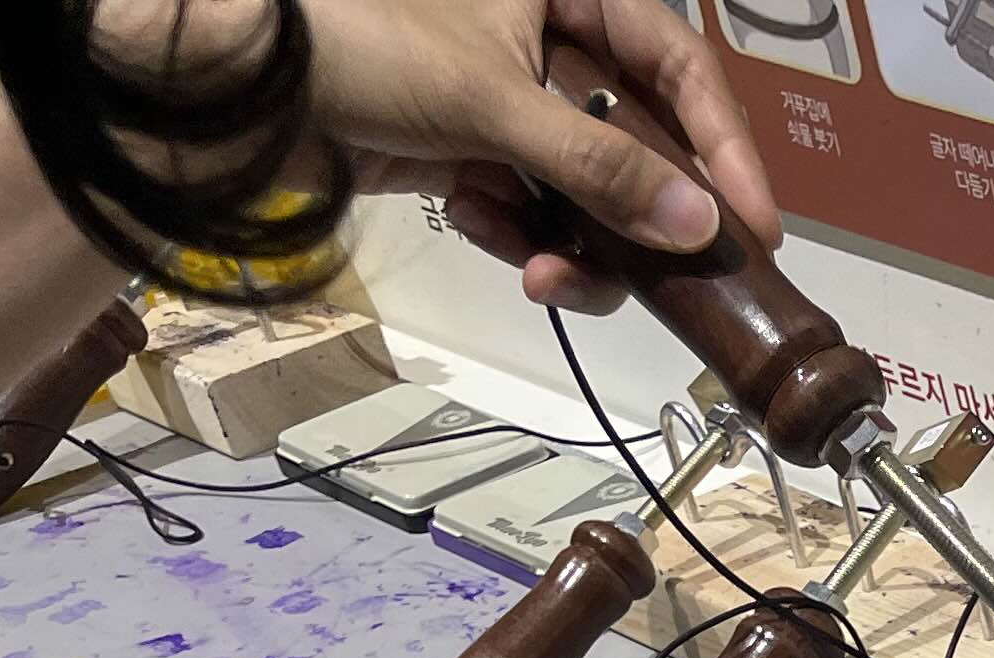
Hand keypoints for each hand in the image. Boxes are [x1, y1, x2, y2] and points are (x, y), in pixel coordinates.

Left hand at [240, 0, 787, 308]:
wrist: (239, 87)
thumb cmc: (361, 44)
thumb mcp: (493, 102)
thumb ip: (601, 166)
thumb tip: (698, 226)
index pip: (679, 64)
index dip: (725, 145)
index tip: (753, 225)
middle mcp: (549, 42)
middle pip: (645, 141)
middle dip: (639, 217)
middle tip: (656, 278)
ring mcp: (513, 104)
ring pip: (592, 192)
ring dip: (575, 246)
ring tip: (539, 274)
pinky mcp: (476, 154)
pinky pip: (535, 211)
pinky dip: (516, 235)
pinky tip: (480, 229)